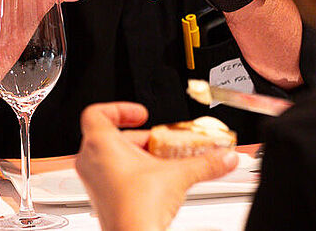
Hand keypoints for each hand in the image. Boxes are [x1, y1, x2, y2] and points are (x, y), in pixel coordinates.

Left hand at [75, 102, 237, 230]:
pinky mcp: (102, 198)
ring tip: (161, 162)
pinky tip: (154, 181)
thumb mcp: (178, 175)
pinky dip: (132, 173)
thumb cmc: (138, 206)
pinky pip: (113, 176)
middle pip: (112, 136)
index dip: (119, 109)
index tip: (140, 114)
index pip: (97, 113)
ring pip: (112, 157)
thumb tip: (224, 158)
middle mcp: (91, 162)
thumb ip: (205, 163)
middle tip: (162, 143)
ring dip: (137, 156)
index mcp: (100, 145)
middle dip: (141, 138)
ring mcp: (94, 181)